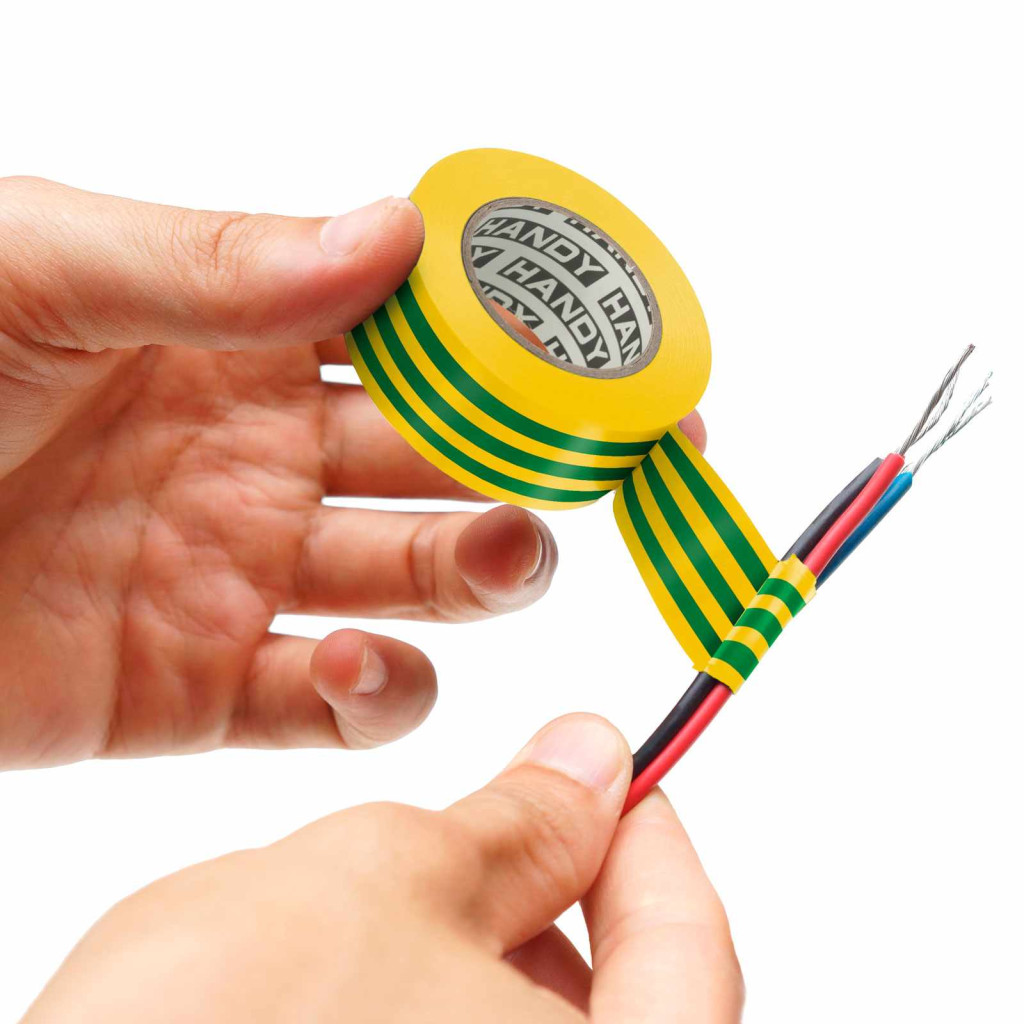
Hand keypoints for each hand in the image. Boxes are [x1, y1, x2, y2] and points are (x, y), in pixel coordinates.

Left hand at [0, 177, 558, 767]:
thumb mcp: (38, 270)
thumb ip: (219, 263)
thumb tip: (396, 233)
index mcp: (243, 340)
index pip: (422, 334)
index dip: (523, 343)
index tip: (612, 360)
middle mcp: (266, 456)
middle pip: (447, 460)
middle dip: (533, 460)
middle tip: (597, 467)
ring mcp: (246, 574)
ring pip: (420, 581)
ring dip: (486, 568)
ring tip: (502, 552)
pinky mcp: (206, 688)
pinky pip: (333, 702)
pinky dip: (373, 692)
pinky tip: (349, 660)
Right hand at [23, 715, 741, 1021]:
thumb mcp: (392, 880)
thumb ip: (516, 821)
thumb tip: (591, 759)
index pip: (692, 942)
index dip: (648, 834)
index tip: (608, 771)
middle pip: (626, 1005)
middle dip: (561, 895)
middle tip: (506, 821)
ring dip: (488, 956)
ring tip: (404, 901)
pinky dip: (432, 1015)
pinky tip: (361, 980)